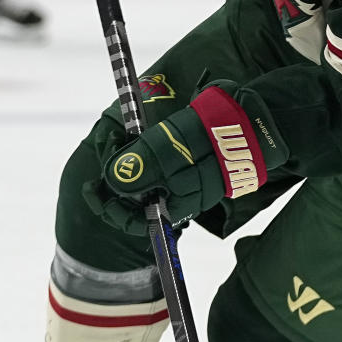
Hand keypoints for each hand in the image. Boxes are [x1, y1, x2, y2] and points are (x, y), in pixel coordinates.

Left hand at [84, 85, 288, 234]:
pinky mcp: (188, 164)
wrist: (250, 120)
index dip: (108, 207)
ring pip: (142, 181)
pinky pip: (155, 166)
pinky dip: (140, 152)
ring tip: (117, 138)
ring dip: (124, 161)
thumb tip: (110, 181)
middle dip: (112, 177)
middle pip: (133, 200)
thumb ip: (138, 167)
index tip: (91, 185)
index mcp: (175, 205)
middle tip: (107, 146)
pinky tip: (135, 136)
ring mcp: (184, 182)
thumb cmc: (211, 137)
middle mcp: (177, 199)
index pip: (132, 221)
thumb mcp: (169, 149)